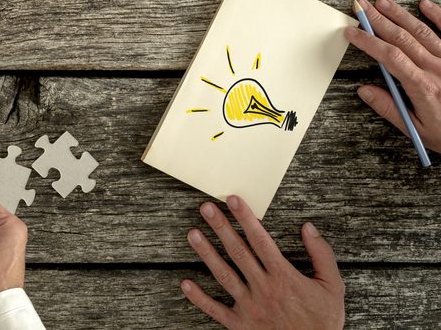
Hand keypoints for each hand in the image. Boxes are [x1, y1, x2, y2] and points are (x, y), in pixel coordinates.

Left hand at [182, 196, 344, 328]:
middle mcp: (263, 288)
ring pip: (224, 275)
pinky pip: (216, 310)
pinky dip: (199, 298)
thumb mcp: (332, 286)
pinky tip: (185, 283)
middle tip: (206, 208)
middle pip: (238, 252)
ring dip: (206, 254)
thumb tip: (309, 227)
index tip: (233, 200)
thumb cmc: (323, 320)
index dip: (245, 218)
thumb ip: (321, 255)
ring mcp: (250, 306)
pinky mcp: (240, 325)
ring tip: (192, 234)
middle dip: (221, 227)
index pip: (260, 240)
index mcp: (284, 277)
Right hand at [344, 0, 440, 152]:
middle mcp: (437, 68)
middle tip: (361, 7)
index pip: (389, 56)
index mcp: (423, 86)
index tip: (352, 32)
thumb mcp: (416, 129)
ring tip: (381, 3)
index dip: (368, 41)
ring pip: (421, 31)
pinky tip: (424, 5)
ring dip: (400, 14)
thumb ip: (389, 108)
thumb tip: (365, 91)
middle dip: (377, 20)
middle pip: (402, 37)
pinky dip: (437, 15)